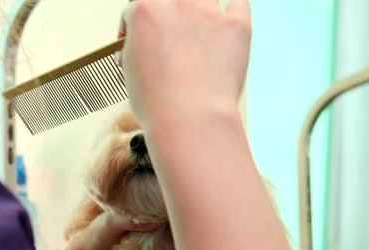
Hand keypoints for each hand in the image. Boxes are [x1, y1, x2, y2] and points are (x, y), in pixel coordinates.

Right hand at [116, 0, 251, 128]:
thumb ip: (136, 45)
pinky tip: (225, 22)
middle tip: (168, 34)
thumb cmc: (157, 102)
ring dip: (198, 9)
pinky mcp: (237, 26)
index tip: (136, 40)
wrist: (190, 120)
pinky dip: (233, 8)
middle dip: (167, 12)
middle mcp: (178, 3)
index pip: (136, 5)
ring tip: (195, 32)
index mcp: (146, 9)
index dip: (133, 26)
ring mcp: (210, 12)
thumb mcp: (129, 69)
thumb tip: (142, 45)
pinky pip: (239, 2)